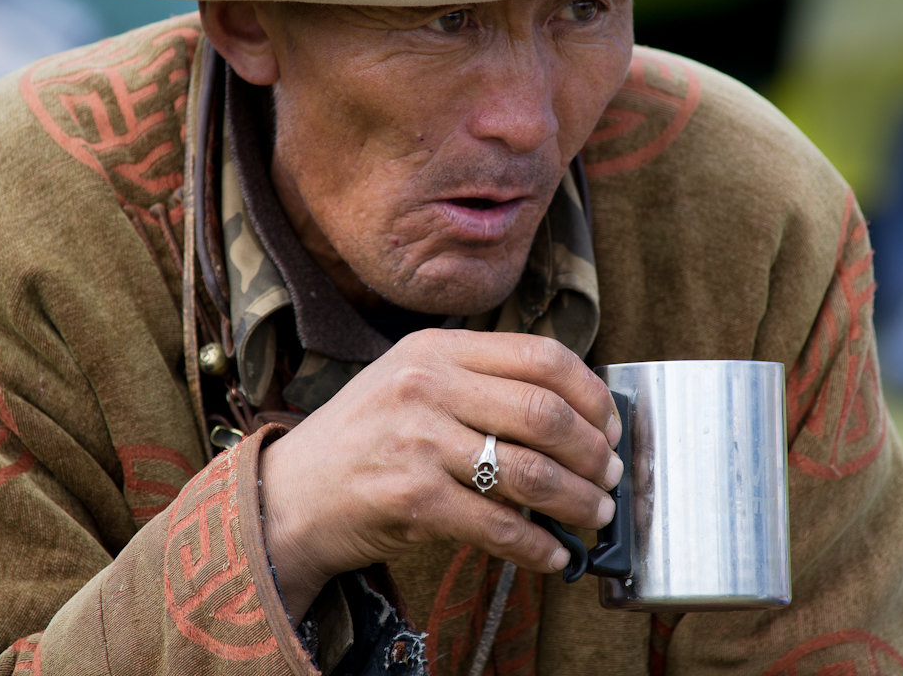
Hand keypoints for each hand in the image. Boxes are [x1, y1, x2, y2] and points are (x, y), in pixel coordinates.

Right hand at [258, 328, 622, 624]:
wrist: (290, 494)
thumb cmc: (365, 438)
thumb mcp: (414, 384)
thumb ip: (481, 385)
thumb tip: (576, 417)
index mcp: (438, 349)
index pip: (542, 356)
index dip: (592, 394)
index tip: (610, 425)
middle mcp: (427, 385)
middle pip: (545, 413)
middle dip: (594, 452)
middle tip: (611, 477)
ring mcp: (417, 439)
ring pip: (530, 472)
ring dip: (578, 501)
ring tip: (596, 515)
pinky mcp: (411, 497)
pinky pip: (499, 526)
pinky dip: (539, 546)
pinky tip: (555, 554)